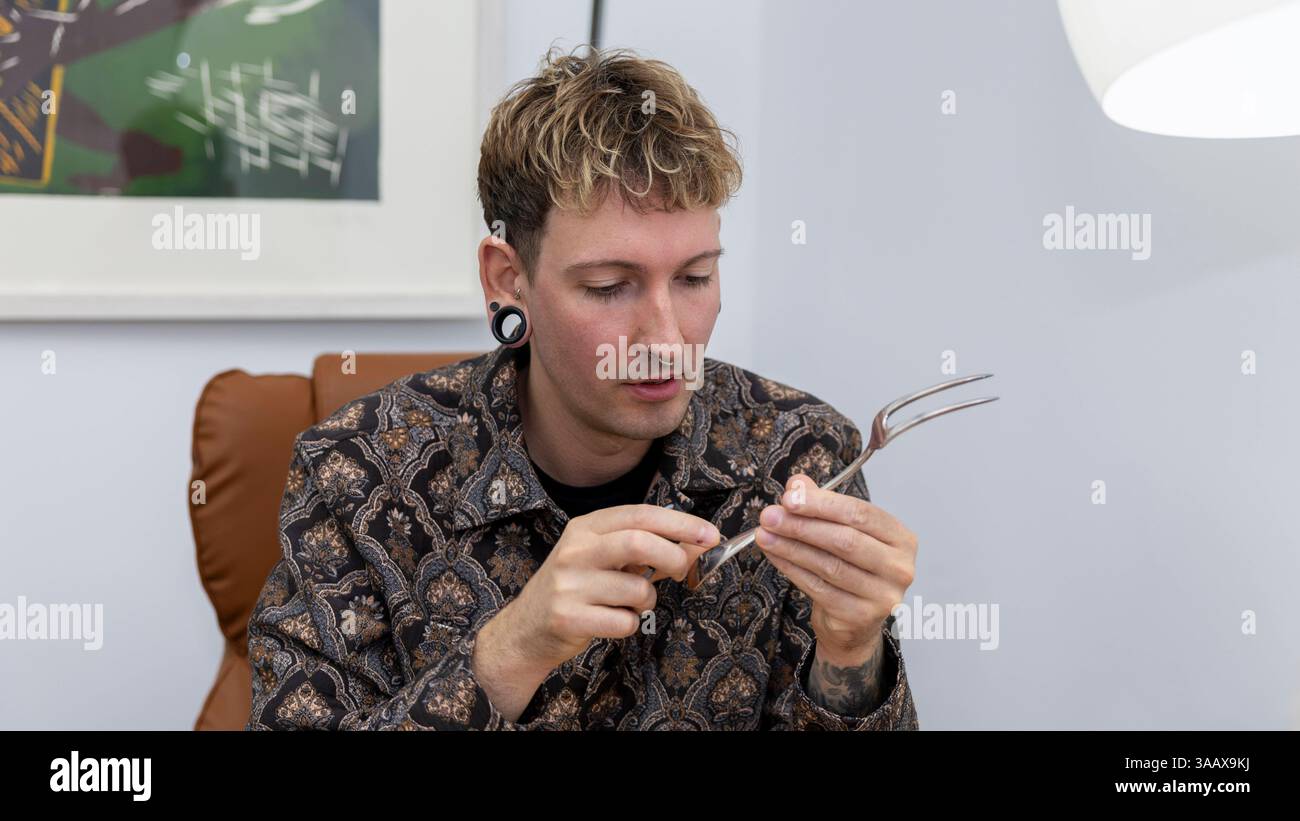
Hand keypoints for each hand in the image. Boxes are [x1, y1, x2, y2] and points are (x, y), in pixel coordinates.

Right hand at [489, 504, 720, 672]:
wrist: (525, 629)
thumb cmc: (576, 588)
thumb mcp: (605, 559)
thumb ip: (648, 549)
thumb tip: (699, 544)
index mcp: (585, 527)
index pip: (640, 515)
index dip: (680, 524)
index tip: (710, 535)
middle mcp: (574, 550)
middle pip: (638, 542)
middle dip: (673, 557)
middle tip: (683, 571)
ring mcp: (568, 584)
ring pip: (637, 589)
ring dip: (648, 600)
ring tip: (629, 603)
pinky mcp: (568, 617)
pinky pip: (624, 622)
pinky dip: (630, 624)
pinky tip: (612, 621)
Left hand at [754, 473, 916, 661]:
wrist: (856, 620)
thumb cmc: (853, 568)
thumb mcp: (843, 530)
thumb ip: (822, 504)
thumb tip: (797, 484)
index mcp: (901, 538)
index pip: (861, 513)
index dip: (822, 504)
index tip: (789, 498)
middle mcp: (899, 567)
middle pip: (845, 540)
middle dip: (802, 525)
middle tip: (770, 516)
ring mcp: (883, 595)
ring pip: (829, 565)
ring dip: (791, 547)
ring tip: (764, 534)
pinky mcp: (861, 616)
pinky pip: (819, 588)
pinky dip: (792, 568)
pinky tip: (774, 555)